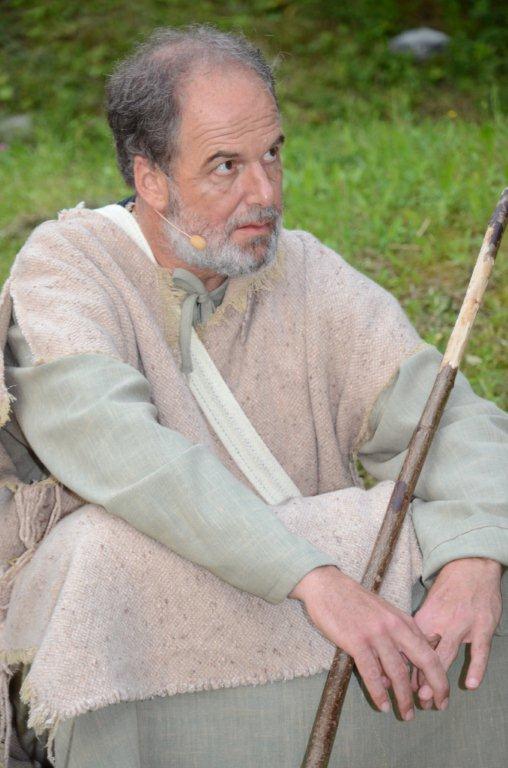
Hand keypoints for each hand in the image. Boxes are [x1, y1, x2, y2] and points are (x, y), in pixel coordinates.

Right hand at [289, 565, 448, 719]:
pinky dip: (379, 692)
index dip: (439, 676)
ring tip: (407, 714)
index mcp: (403, 620)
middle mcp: (394, 626)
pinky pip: (372, 672)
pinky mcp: (356, 641)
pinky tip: (383, 705)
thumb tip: (397, 675)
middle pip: (424, 661)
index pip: (429, 651)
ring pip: (398, 672)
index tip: (442, 694)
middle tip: (437, 707)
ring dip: (404, 697)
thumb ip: (395, 639)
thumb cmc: (353, 601)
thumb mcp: (383, 614)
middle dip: (435, 687)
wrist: (327, 585)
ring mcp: (376, 634)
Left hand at [413, 557, 502, 708]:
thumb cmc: (448, 590)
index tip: (400, 687)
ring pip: (447, 655)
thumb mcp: (428, 607)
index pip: (410, 648)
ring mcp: (462, 624)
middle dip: (419, 680)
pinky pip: (480, 650)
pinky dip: (476, 667)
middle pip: (425, 655)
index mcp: (424, 617)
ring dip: (438, 679)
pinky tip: (471, 684)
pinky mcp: (483, 626)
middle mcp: (440, 622)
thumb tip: (402, 654)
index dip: (405, 669)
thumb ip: (419, 630)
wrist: (471, 566)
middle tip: (415, 701)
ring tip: (434, 700)